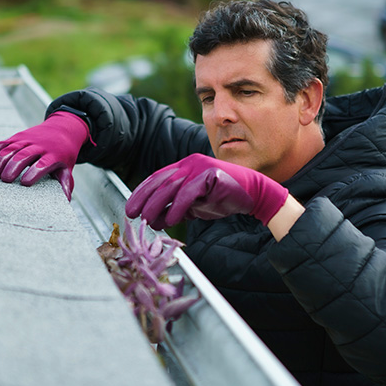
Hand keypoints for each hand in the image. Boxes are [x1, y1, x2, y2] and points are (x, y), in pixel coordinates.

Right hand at [0, 111, 88, 200]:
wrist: (62, 129)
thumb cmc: (63, 154)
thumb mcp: (67, 167)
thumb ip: (65, 183)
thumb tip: (66, 201)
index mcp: (53, 155)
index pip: (43, 163)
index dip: (34, 172)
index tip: (25, 183)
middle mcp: (38, 146)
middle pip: (24, 155)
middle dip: (13, 166)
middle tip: (5, 180)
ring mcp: (25, 140)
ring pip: (11, 148)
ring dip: (0, 160)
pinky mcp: (15, 137)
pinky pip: (0, 143)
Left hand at [125, 153, 288, 229]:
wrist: (253, 194)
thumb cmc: (224, 199)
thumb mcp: (194, 207)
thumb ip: (175, 211)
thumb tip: (154, 221)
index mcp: (184, 167)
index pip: (157, 179)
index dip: (141, 193)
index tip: (131, 208)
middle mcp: (189, 163)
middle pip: (160, 181)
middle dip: (144, 199)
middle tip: (133, 215)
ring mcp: (199, 166)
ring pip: (171, 186)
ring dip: (157, 205)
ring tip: (148, 220)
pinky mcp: (210, 173)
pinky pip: (188, 192)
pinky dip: (178, 207)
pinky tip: (172, 220)